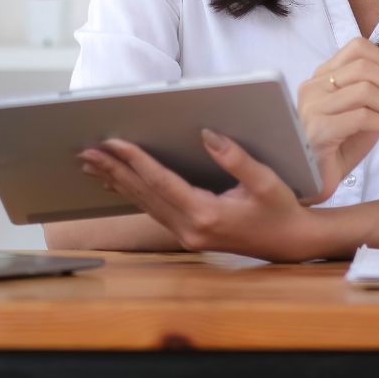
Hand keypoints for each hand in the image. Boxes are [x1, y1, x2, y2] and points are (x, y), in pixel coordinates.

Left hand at [77, 130, 317, 262]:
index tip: (113, 142)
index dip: (135, 160)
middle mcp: (190, 228)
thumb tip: (207, 134)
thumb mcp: (265, 181)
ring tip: (91, 164)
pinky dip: (132, 193)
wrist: (291, 244)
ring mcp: (186, 235)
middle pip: (144, 194)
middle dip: (113, 170)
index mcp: (207, 215)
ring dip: (116, 182)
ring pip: (143, 204)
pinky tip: (117, 183)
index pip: (161, 182)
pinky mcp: (187, 234)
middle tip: (87, 151)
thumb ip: (235, 157)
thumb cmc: (281, 210)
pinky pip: (152, 210)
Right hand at [296, 36, 378, 203]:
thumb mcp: (364, 114)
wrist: (316, 181)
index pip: (357, 49)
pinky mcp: (318, 129)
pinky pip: (362, 116)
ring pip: (365, 89)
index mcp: (322, 76)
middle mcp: (313, 86)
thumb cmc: (339, 147)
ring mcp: (312, 106)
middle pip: (364, 67)